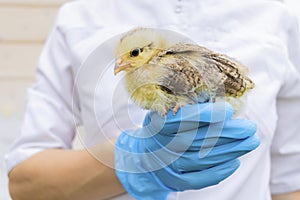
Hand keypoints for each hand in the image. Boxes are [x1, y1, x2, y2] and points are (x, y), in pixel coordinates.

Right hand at [114, 103, 259, 199]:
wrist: (145, 154)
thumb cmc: (163, 128)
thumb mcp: (166, 110)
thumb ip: (186, 105)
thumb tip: (219, 98)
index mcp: (156, 124)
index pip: (181, 120)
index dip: (205, 115)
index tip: (228, 110)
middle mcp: (159, 146)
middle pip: (196, 140)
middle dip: (227, 133)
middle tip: (249, 127)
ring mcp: (167, 166)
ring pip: (202, 160)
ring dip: (230, 151)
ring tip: (250, 141)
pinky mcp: (175, 181)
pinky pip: (200, 179)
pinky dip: (219, 171)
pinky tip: (235, 161)